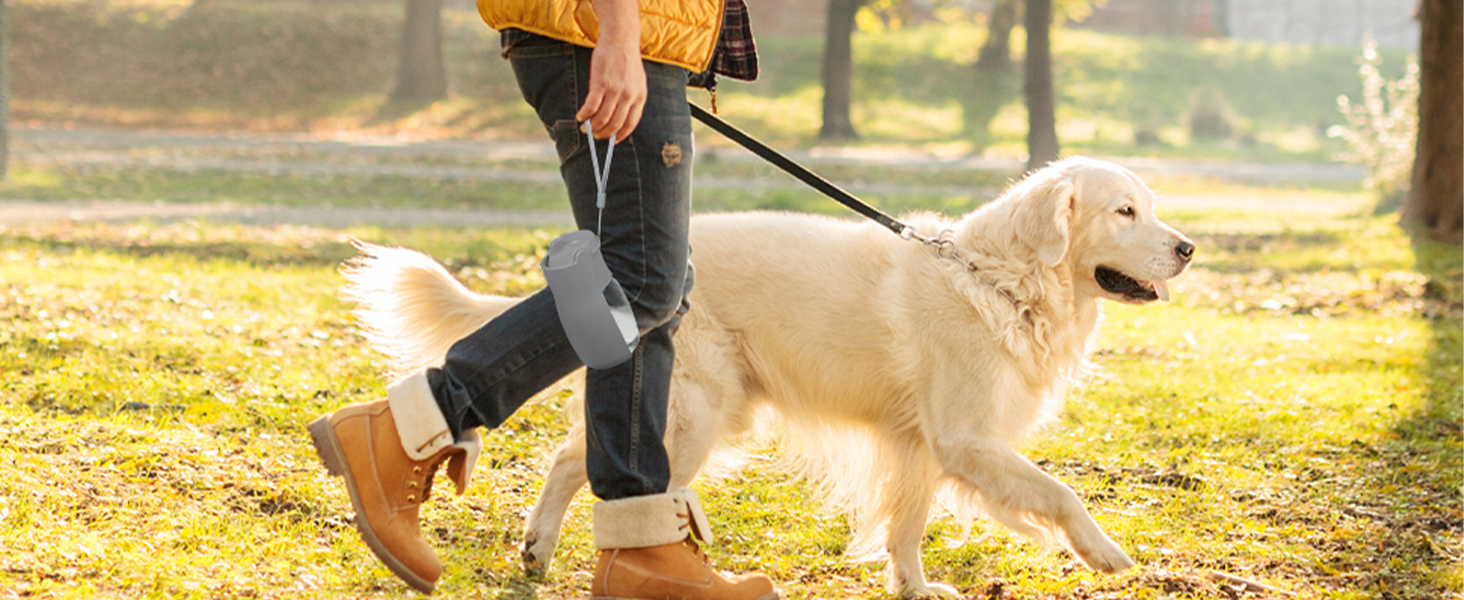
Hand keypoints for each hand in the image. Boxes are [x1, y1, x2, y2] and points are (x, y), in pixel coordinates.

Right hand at [576, 0, 645, 140]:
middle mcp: (629, 96)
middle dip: (603, 133)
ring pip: (602, 118)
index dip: (620, 135)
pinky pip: (591, 106)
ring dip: (592, 126)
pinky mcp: (601, 84)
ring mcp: (615, 91)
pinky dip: (584, 114)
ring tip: (585, 127)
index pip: (631, 124)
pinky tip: (580, 116)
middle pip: (615, 124)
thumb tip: (621, 116)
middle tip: (595, 135)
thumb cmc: (626, 60)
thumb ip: (632, 98)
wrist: (620, 40)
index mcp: (640, 97)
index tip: (612, 140)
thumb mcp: (637, 81)